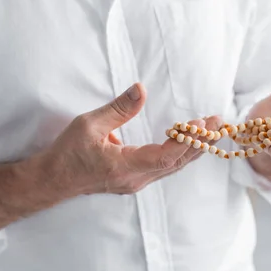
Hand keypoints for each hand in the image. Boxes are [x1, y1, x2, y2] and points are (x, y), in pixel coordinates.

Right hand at [37, 83, 220, 196]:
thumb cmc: (67, 153)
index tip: (201, 124)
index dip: (186, 141)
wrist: (52, 180)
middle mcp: (135, 179)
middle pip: (176, 162)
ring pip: (173, 166)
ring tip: (212, 128)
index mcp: (124, 167)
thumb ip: (118, 108)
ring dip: (193, 148)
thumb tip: (141, 88)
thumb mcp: (89, 125)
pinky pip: (165, 167)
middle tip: (218, 121)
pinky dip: (181, 153)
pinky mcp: (135, 180)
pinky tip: (191, 141)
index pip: (165, 156)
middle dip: (199, 142)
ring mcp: (136, 182)